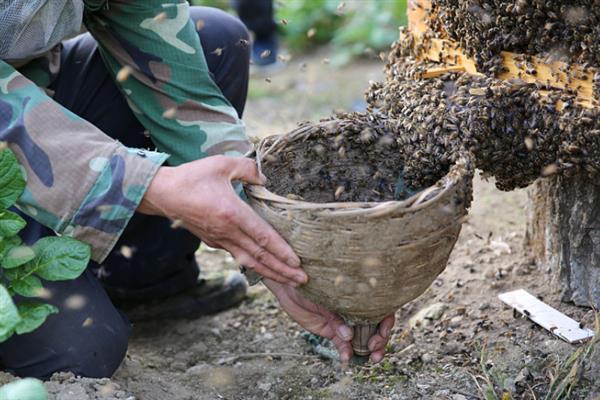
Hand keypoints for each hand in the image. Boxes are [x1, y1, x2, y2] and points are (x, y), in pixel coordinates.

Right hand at [138, 155, 306, 285]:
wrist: (163, 194)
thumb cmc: (192, 177)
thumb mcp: (221, 164)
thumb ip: (247, 169)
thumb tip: (265, 178)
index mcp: (231, 213)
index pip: (262, 236)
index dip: (281, 250)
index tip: (297, 261)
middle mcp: (227, 231)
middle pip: (260, 255)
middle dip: (282, 270)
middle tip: (303, 280)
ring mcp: (219, 239)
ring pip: (250, 260)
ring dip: (271, 272)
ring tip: (290, 281)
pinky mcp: (214, 242)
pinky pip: (238, 256)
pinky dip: (254, 265)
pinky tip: (266, 269)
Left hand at [264, 279, 394, 362]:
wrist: (289, 283)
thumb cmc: (310, 281)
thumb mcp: (324, 296)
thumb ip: (336, 316)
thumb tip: (348, 335)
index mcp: (359, 295)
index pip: (381, 309)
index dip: (386, 323)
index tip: (382, 333)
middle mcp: (355, 309)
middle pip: (375, 327)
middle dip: (380, 340)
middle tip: (375, 349)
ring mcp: (344, 321)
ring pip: (362, 338)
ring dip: (367, 350)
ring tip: (370, 358)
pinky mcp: (331, 331)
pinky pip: (342, 344)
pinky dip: (346, 352)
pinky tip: (346, 357)